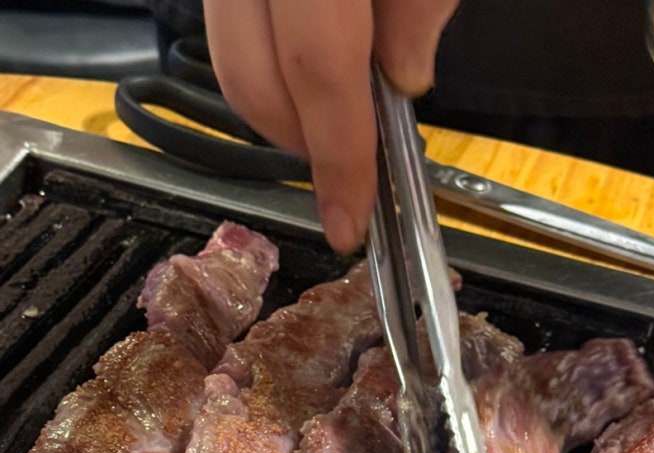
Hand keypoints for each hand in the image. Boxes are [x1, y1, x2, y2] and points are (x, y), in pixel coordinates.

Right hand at [203, 0, 458, 253]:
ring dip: (285, 106)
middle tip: (352, 161)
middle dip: (301, 143)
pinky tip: (318, 57)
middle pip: (251, 81)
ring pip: (230, 61)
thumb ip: (418, 9)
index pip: (319, 73)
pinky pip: (231, 30)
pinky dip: (272, 60)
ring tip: (341, 108)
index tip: (350, 224)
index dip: (339, 158)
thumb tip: (402, 79)